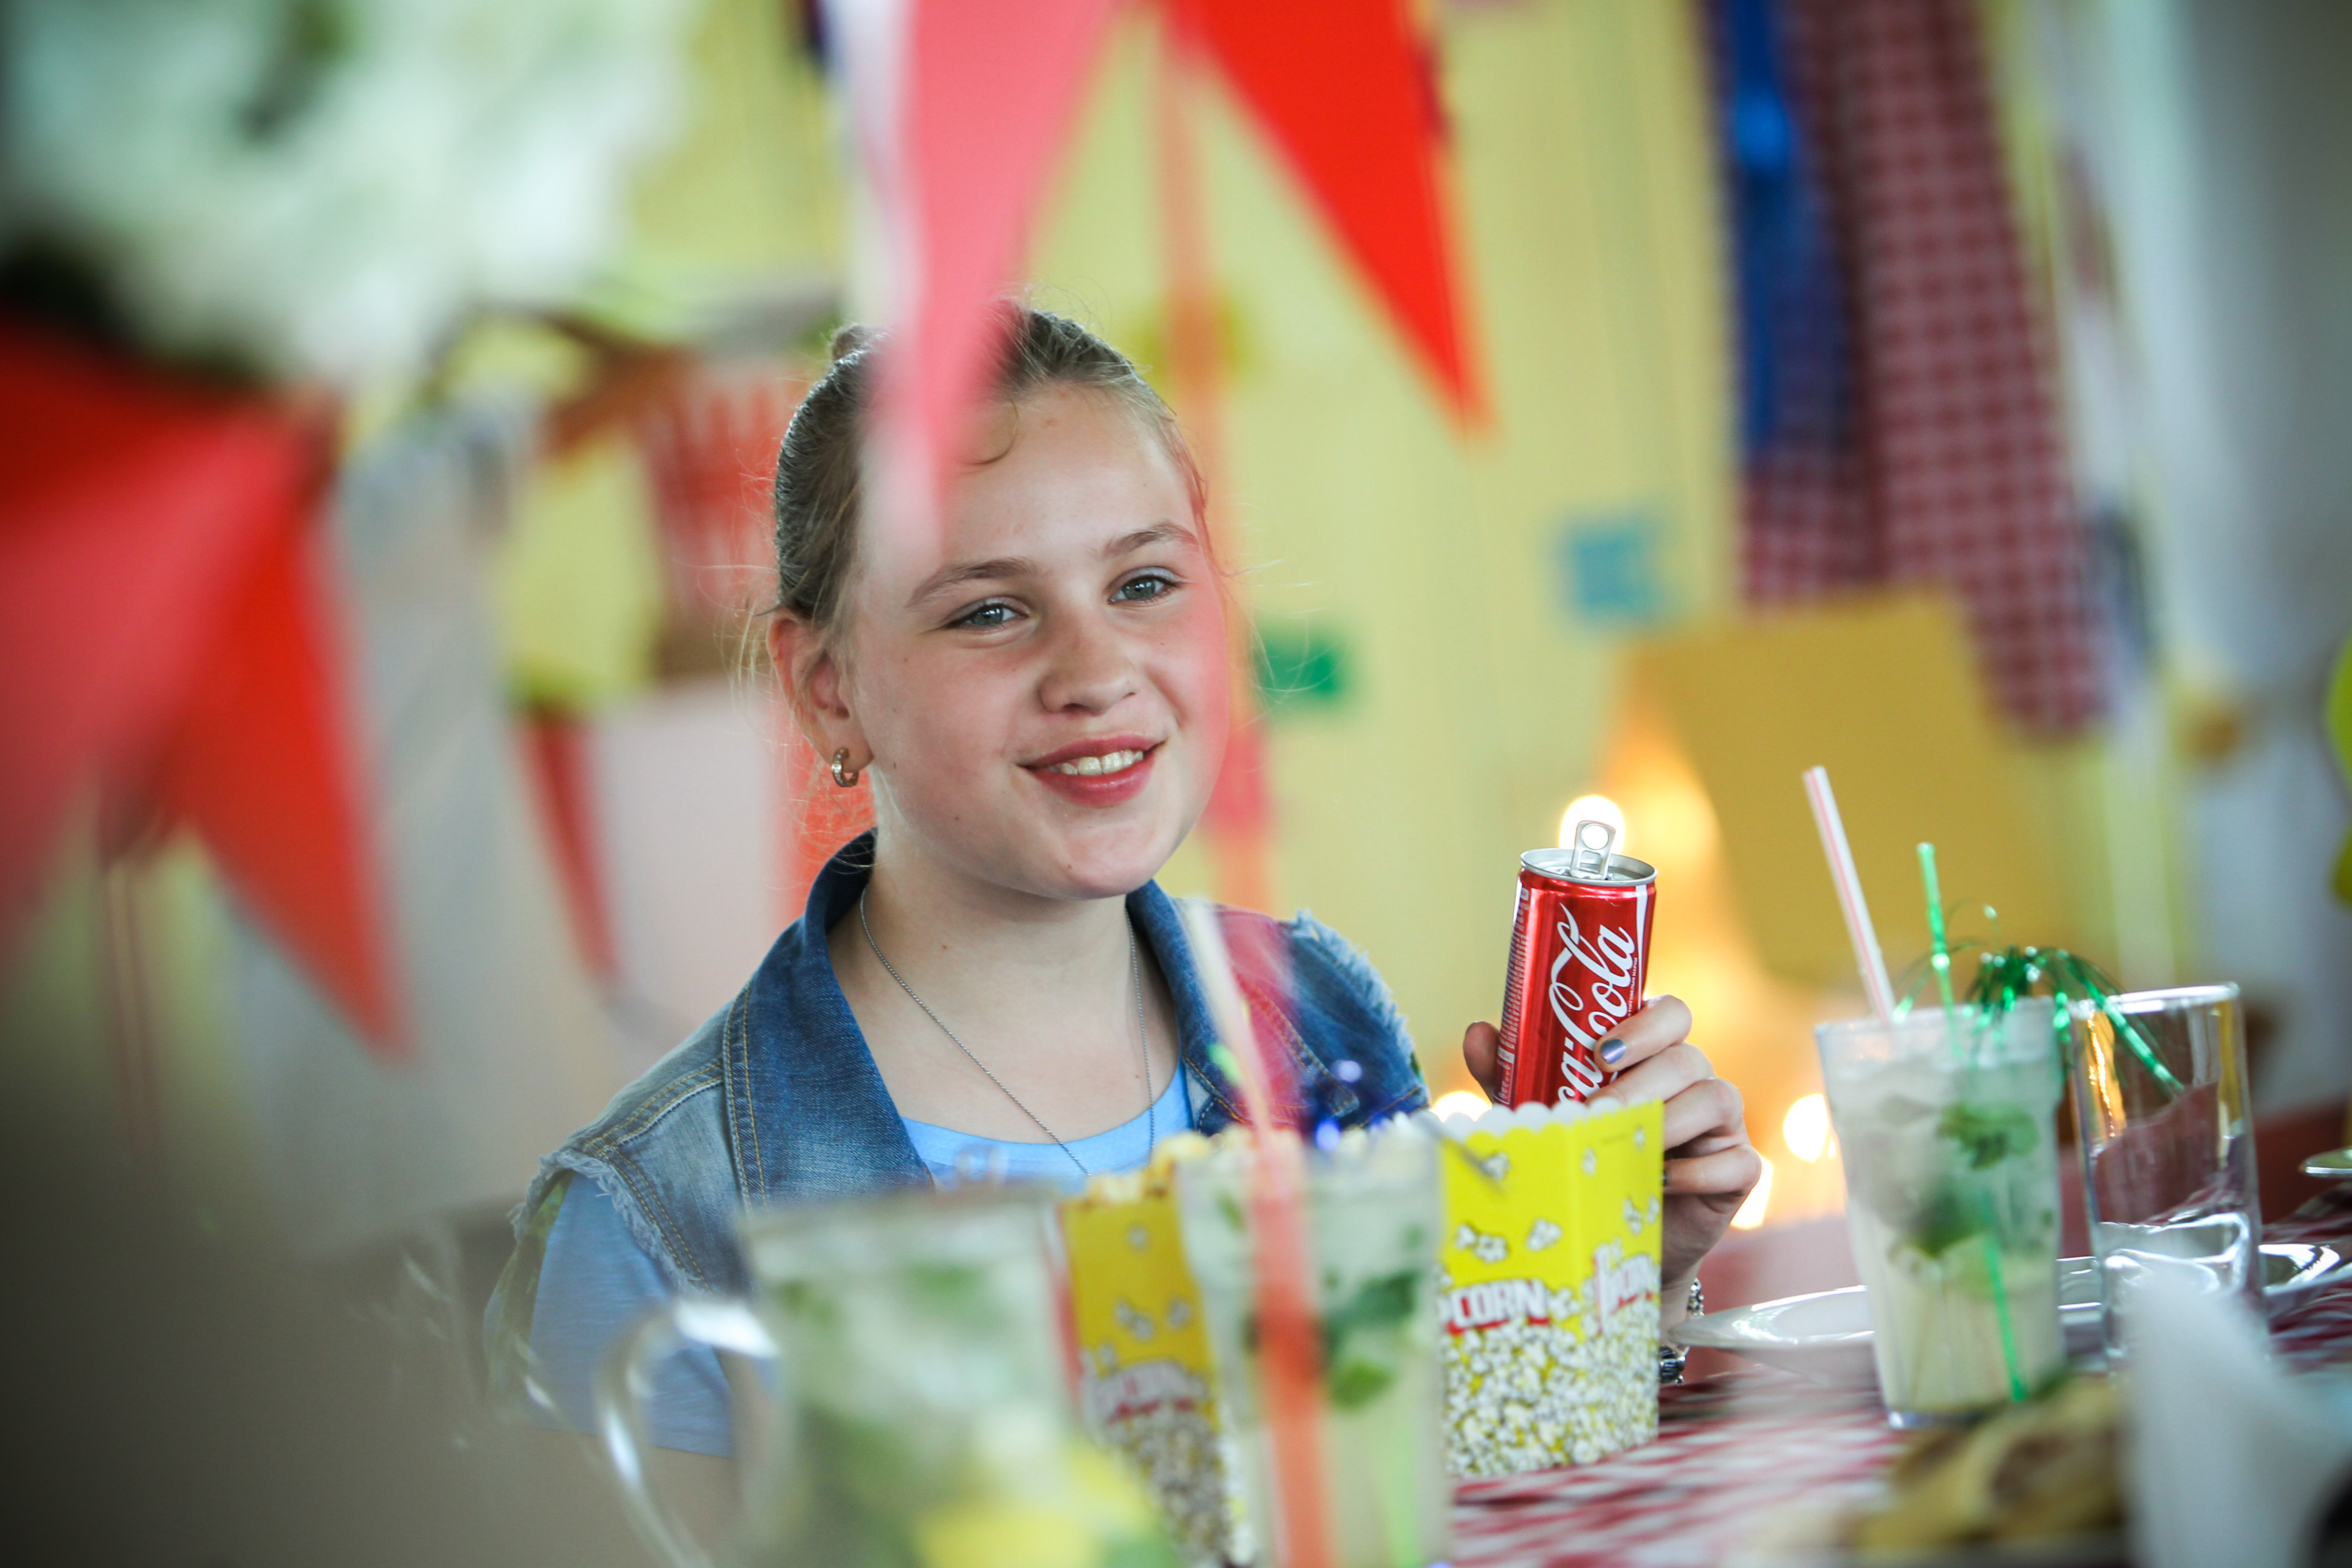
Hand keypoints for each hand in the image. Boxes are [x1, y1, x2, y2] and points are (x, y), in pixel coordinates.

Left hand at [1461, 996, 1760, 1326]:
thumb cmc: (1581, 1158)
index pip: (1670, 1013)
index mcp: (1652, 1055)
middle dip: (1644, 1078)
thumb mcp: (1542, 1114)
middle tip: (1599, 1106)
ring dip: (1671, 1118)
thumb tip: (1479, 1031)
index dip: (1645, 1023)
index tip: (1601, 1051)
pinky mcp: (1738, 1172)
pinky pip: (1740, 1161)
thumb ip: (1512, 1074)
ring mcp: (1721, 1125)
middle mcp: (1693, 1080)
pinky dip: (1700, 1171)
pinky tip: (1661, 1179)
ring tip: (1628, 1141)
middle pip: (1689, 1055)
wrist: (1610, 1237)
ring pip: (1717, 1097)